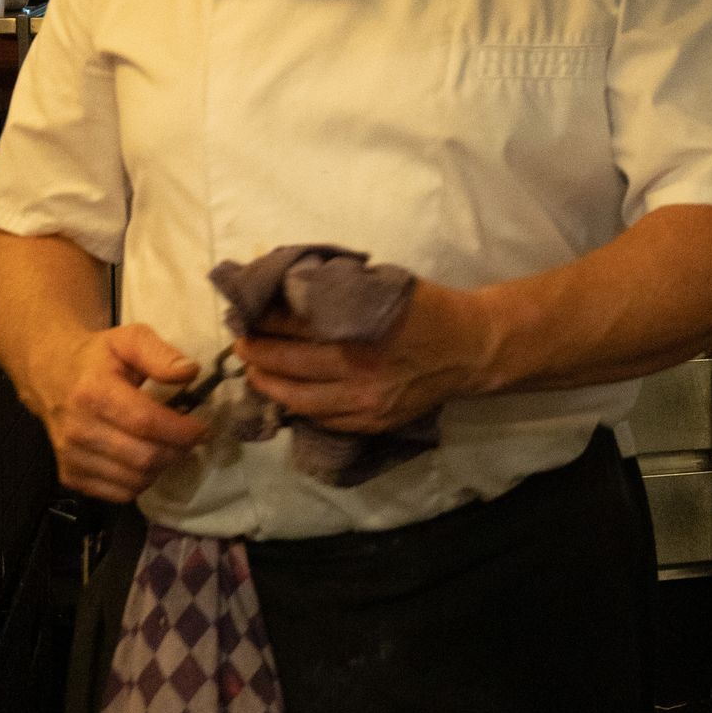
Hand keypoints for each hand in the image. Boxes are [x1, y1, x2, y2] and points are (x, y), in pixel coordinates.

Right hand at [32, 324, 211, 502]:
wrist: (50, 375)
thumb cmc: (98, 357)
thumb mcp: (130, 338)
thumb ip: (160, 353)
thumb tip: (190, 373)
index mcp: (94, 392)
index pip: (146, 422)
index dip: (181, 431)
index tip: (204, 429)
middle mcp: (78, 430)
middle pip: (143, 458)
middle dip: (177, 451)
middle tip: (190, 439)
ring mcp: (71, 457)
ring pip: (134, 481)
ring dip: (162, 468)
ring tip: (169, 447)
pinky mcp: (69, 477)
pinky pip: (118, 494)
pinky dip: (140, 482)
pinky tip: (145, 460)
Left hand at [236, 280, 485, 433]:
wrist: (471, 349)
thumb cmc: (429, 309)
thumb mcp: (386, 289)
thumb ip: (342, 294)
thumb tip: (294, 290)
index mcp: (361, 330)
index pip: (296, 325)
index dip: (266, 318)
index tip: (246, 311)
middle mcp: (359, 371)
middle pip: (290, 365)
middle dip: (258, 352)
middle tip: (240, 342)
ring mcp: (365, 404)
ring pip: (300, 400)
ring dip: (270, 384)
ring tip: (254, 371)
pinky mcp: (372, 423)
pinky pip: (324, 420)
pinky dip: (300, 407)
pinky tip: (287, 395)